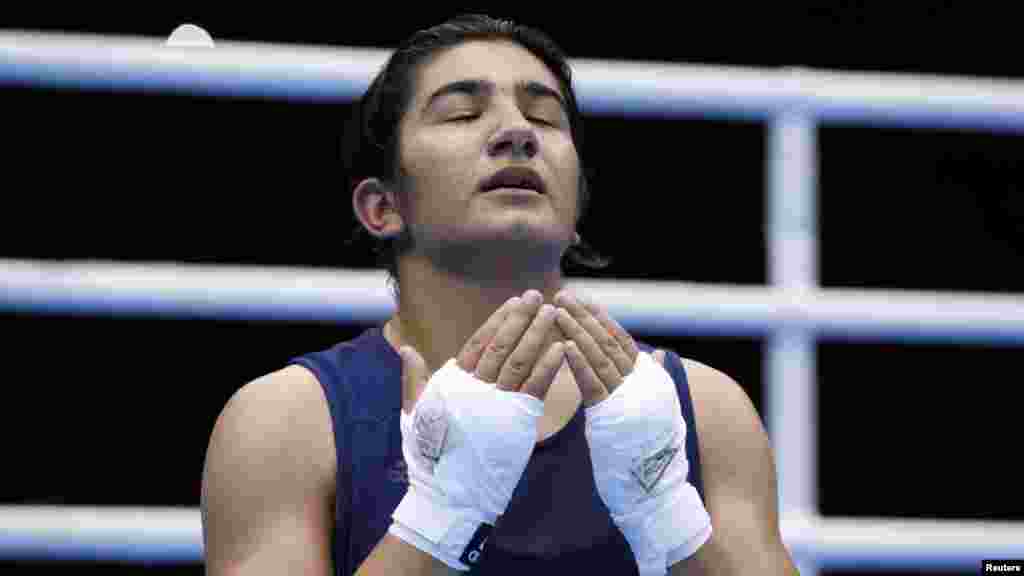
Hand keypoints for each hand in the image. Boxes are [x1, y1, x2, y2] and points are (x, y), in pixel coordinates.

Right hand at [392, 289, 565, 571]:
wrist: (447, 495)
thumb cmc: (428, 455)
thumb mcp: (414, 412)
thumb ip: (414, 379)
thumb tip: (405, 348)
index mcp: (452, 382)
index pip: (479, 342)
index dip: (498, 320)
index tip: (514, 301)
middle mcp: (474, 389)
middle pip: (502, 345)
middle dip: (521, 318)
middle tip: (538, 296)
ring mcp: (495, 404)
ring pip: (520, 361)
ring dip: (538, 334)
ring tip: (553, 313)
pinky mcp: (514, 422)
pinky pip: (535, 388)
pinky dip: (548, 366)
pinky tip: (561, 348)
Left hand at [552, 289, 710, 574]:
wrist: (659, 489)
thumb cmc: (654, 452)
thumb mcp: (658, 409)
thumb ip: (654, 380)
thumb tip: (658, 355)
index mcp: (649, 379)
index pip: (621, 341)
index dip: (601, 319)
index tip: (583, 299)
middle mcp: (642, 383)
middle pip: (607, 342)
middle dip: (584, 317)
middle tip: (563, 295)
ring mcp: (629, 398)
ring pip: (599, 357)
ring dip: (576, 332)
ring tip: (557, 311)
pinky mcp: (613, 416)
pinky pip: (592, 383)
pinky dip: (577, 362)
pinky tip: (563, 345)